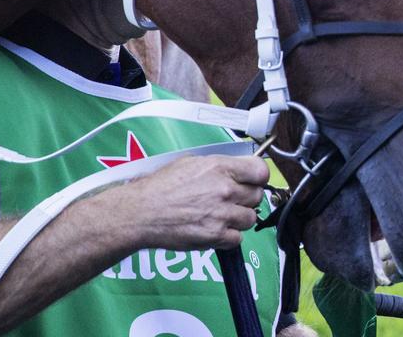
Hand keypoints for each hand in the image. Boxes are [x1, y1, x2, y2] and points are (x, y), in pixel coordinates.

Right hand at [114, 155, 268, 250]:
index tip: (254, 180)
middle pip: (257, 196)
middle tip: (232, 199)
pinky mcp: (216, 235)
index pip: (260, 170)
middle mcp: (225, 189)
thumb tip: (235, 169)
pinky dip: (229, 236)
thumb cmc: (160, 187)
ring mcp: (222, 214)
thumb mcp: (190, 163)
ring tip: (220, 215)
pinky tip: (215, 229)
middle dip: (247, 198)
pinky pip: (237, 238)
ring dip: (239, 218)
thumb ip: (218, 166)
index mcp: (219, 167)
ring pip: (250, 218)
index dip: (258, 176)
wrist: (142, 212)